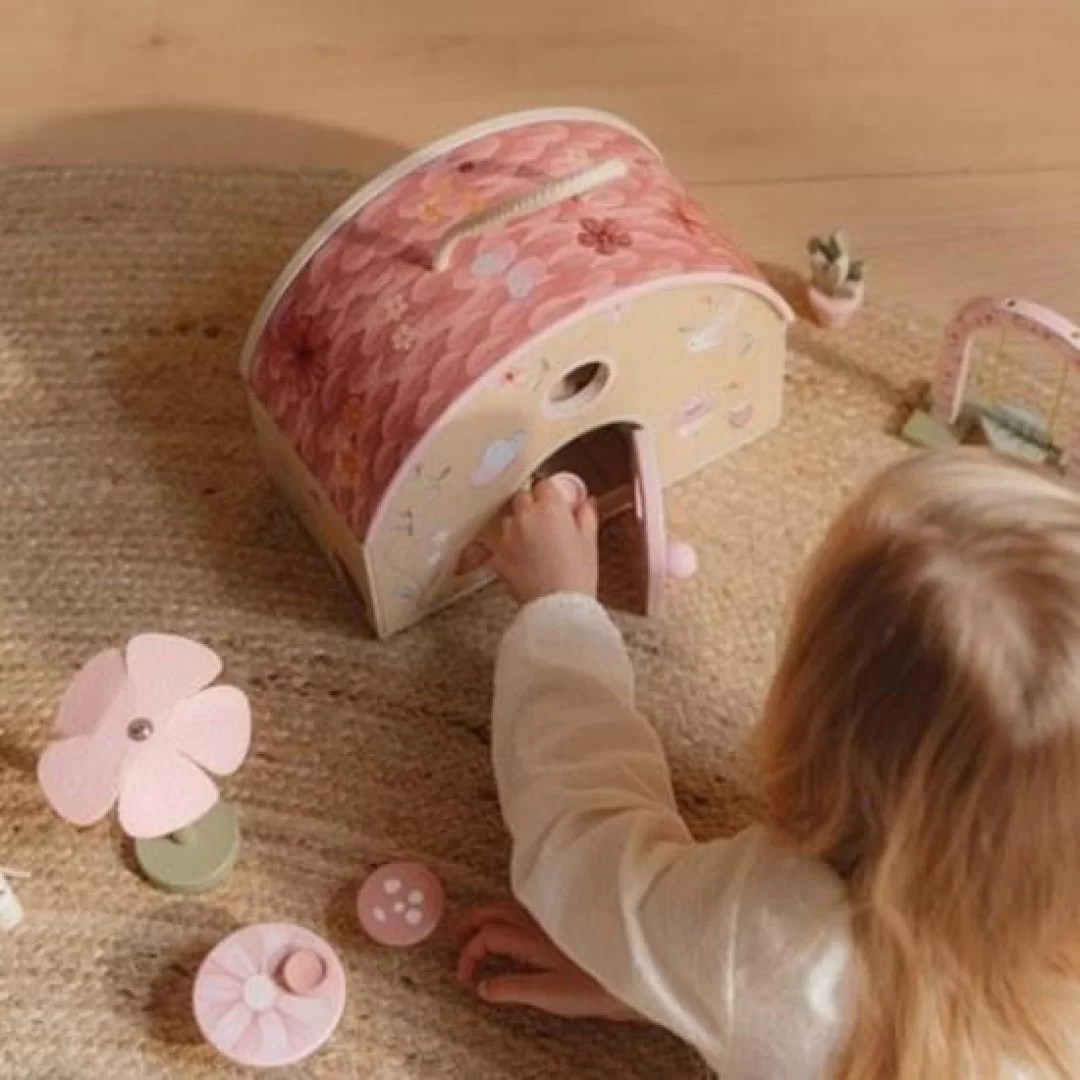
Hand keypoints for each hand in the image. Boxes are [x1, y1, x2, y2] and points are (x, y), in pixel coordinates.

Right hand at [455, 899, 640, 1020]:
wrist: (633, 971)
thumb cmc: (596, 985)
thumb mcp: (549, 994)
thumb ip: (512, 988)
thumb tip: (483, 986)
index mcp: (531, 937)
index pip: (488, 936)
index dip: (469, 954)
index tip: (465, 978)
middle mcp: (538, 920)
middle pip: (494, 911)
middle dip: (470, 921)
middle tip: (453, 935)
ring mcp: (551, 919)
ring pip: (510, 907)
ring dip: (488, 917)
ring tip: (475, 930)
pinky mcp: (563, 922)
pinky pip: (527, 911)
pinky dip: (509, 918)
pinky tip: (514, 935)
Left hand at [490, 479, 599, 603]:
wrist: (558, 608)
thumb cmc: (577, 575)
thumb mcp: (589, 542)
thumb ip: (586, 515)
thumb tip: (587, 502)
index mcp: (550, 509)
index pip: (544, 484)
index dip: (551, 493)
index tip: (556, 501)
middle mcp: (525, 518)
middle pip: (523, 497)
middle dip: (533, 505)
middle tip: (546, 522)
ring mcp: (508, 537)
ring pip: (509, 520)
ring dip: (519, 525)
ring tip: (535, 544)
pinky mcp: (498, 557)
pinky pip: (502, 544)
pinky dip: (511, 548)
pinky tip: (525, 561)